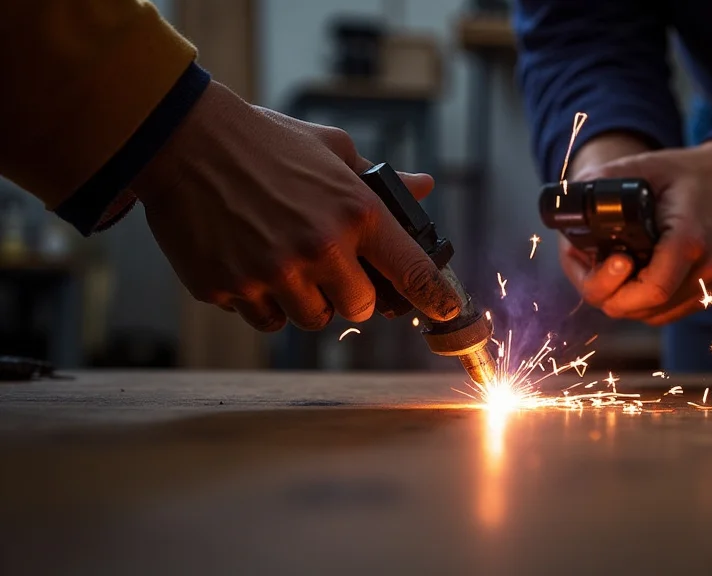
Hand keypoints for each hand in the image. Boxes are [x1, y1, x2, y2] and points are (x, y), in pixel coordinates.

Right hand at [130, 81, 461, 331]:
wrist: (183, 140)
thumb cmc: (263, 142)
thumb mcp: (331, 147)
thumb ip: (379, 178)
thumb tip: (423, 186)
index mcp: (354, 213)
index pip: (412, 271)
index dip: (435, 298)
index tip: (447, 312)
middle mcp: (319, 248)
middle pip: (357, 309)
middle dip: (348, 294)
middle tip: (329, 268)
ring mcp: (272, 273)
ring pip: (310, 320)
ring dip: (305, 301)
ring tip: (284, 261)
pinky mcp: (230, 289)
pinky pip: (264, 319)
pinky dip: (263, 301)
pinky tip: (250, 263)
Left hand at [563, 140, 711, 325]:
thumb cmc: (690, 174)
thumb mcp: (645, 166)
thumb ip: (604, 182)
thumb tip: (566, 200)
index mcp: (692, 240)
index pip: (651, 290)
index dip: (616, 285)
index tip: (609, 260)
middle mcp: (709, 271)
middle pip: (645, 309)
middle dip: (611, 293)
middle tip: (597, 263)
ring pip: (654, 316)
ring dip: (628, 299)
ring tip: (613, 267)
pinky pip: (671, 310)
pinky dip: (647, 300)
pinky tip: (636, 274)